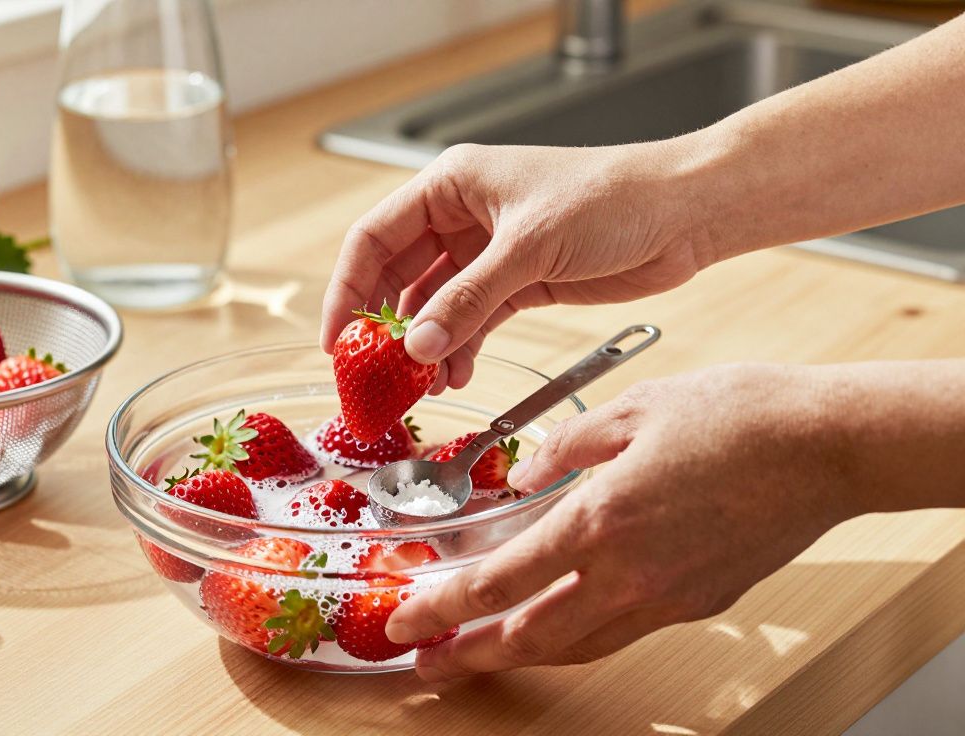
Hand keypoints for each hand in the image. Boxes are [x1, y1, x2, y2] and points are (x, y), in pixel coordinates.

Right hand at [319, 141, 712, 392]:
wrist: (685, 212)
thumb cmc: (611, 198)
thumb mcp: (528, 248)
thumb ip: (467, 301)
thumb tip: (416, 348)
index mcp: (451, 184)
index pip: (374, 238)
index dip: (348, 289)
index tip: (337, 340)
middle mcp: (462, 216)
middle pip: (399, 276)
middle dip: (386, 326)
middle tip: (372, 375)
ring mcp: (489, 253)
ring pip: (435, 305)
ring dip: (426, 345)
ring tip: (420, 385)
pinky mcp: (519, 283)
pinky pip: (472, 321)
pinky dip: (459, 349)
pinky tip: (454, 375)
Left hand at [385, 363, 879, 679]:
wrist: (827, 446)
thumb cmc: (737, 415)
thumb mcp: (632, 410)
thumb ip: (565, 448)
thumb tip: (524, 477)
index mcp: (602, 521)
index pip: (501, 583)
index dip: (443, 609)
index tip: (404, 622)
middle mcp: (631, 574)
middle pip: (532, 638)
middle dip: (469, 656)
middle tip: (423, 664)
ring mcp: (668, 598)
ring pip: (577, 646)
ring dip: (519, 655)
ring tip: (476, 656)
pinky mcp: (699, 601)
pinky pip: (620, 631)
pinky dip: (575, 636)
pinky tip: (557, 623)